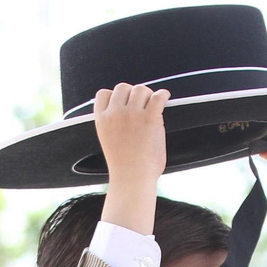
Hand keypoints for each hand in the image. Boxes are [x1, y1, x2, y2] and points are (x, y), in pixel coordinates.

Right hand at [94, 83, 169, 233]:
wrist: (132, 179)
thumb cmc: (124, 167)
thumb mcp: (109, 140)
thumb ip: (114, 123)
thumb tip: (130, 109)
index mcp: (101, 119)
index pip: (103, 93)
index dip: (115, 96)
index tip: (124, 104)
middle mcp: (114, 113)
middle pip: (123, 87)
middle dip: (133, 94)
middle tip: (142, 106)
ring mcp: (131, 114)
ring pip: (140, 89)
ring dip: (148, 96)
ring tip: (153, 107)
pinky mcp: (149, 118)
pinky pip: (157, 96)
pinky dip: (162, 95)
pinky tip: (165, 98)